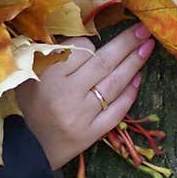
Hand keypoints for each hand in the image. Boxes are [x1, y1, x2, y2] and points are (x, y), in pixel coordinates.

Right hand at [15, 23, 155, 169]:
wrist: (29, 148)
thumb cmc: (31, 105)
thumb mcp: (30, 75)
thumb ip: (52, 55)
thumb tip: (82, 36)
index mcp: (48, 75)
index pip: (80, 49)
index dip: (91, 43)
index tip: (94, 43)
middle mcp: (67, 94)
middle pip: (103, 63)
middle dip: (126, 44)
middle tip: (143, 29)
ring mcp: (82, 115)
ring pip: (114, 84)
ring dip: (134, 64)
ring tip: (147, 47)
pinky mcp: (92, 133)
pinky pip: (117, 110)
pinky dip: (129, 94)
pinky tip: (138, 78)